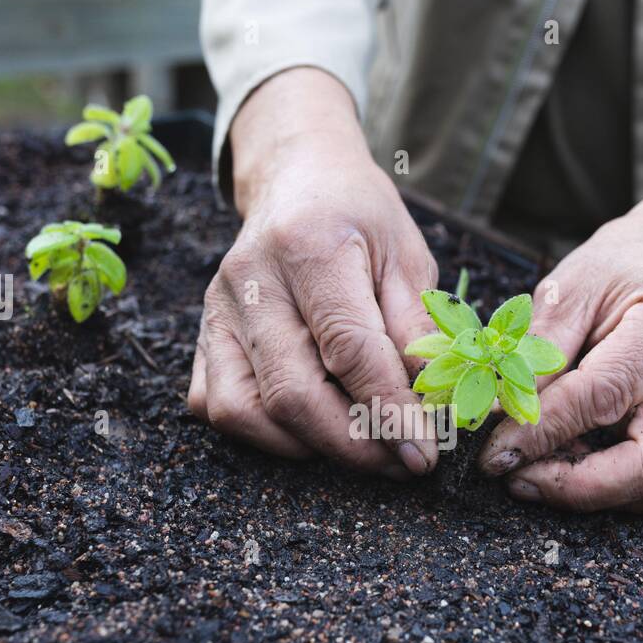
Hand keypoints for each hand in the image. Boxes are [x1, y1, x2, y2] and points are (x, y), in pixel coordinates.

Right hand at [187, 68, 438, 478]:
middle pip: (294, 394)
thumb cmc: (359, 219)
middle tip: (402, 462)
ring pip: (248, 412)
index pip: (349, 350)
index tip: (426, 453)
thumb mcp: (407, 258)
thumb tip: (440, 409)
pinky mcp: (202, 336)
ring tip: (363, 446)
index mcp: (310, 246)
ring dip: (310, 447)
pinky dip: (265, 435)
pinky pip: (219, 409)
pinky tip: (311, 428)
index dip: (390, 412)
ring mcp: (217, 310)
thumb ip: (419, 333)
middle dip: (355, 445)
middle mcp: (250, 279)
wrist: (297, 179)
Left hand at [478, 165, 642, 512]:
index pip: (606, 394)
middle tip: (516, 479)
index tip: (494, 452)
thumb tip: (493, 416)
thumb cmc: (625, 261)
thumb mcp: (571, 286)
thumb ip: (536, 352)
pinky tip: (561, 460)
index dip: (544, 431)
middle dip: (578, 487)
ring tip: (529, 470)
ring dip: (587, 490)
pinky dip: (603, 480)